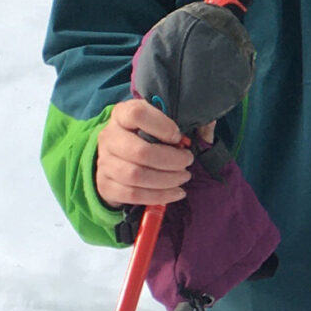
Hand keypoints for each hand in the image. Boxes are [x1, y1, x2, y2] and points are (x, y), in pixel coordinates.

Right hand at [95, 99, 209, 207]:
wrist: (117, 158)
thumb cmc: (145, 137)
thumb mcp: (159, 123)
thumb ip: (183, 123)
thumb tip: (206, 133)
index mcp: (121, 114)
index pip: (137, 114)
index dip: (162, 126)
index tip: (178, 137)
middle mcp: (109, 137)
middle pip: (140, 151)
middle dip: (171, 160)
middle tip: (187, 161)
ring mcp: (104, 162)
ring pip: (136, 176)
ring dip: (167, 180)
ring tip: (183, 177)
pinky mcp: (106, 185)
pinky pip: (133, 195)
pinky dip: (159, 196)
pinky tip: (176, 192)